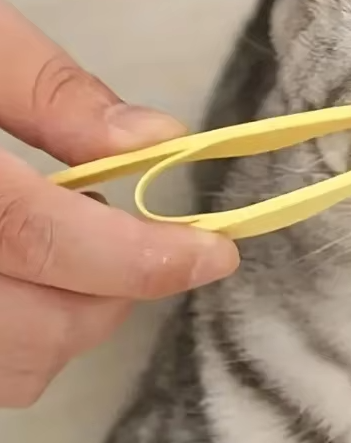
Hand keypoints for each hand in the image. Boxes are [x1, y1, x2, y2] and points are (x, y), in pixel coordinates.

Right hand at [0, 0, 239, 407]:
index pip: (44, 241)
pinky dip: (18, 334)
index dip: (143, 257)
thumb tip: (156, 144)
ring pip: (5, 371)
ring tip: (67, 243)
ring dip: (66, 320)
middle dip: (112, 293)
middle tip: (131, 230)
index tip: (213, 255)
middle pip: (29, 333)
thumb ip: (58, 95)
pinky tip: (20, 271)